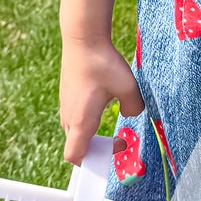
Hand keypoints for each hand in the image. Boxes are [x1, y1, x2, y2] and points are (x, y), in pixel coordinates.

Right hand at [60, 37, 143, 165]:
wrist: (82, 38)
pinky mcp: (67, 96)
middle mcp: (69, 117)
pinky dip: (88, 121)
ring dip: (93, 134)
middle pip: (77, 147)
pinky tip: (103, 102)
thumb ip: (135, 107)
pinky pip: (75, 118)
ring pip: (76, 132)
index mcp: (82, 121)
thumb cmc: (102, 63)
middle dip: (98, 149)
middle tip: (120, 140)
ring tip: (111, 118)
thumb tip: (132, 114)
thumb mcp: (128, 87)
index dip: (92, 162)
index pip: (75, 156)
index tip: (113, 149)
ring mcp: (66, 106)